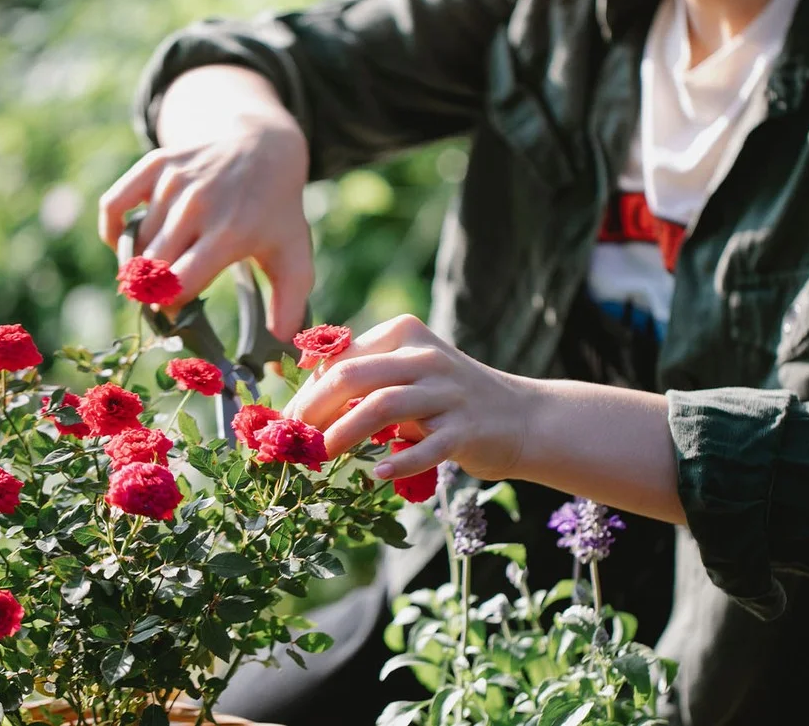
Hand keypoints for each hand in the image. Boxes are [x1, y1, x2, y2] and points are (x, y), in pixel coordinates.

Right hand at [97, 67, 312, 340]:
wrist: (263, 149)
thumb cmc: (276, 215)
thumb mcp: (294, 259)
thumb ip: (289, 308)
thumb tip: (279, 356)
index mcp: (231, 233)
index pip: (179, 283)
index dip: (170, 307)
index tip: (177, 316)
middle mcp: (199, 205)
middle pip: (151, 267)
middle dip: (151, 292)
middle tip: (163, 300)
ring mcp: (175, 182)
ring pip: (135, 242)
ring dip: (138, 266)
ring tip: (156, 275)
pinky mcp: (156, 165)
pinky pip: (114, 206)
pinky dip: (114, 232)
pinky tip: (130, 246)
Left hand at [284, 315, 532, 482]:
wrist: (521, 418)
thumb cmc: (448, 400)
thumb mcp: (408, 375)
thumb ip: (365, 380)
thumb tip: (301, 408)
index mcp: (405, 333)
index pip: (342, 358)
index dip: (308, 391)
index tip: (287, 422)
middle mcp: (427, 357)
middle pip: (353, 376)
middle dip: (315, 409)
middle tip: (295, 440)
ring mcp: (448, 392)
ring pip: (382, 406)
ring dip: (344, 434)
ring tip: (321, 457)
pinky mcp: (466, 428)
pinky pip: (426, 446)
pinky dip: (399, 462)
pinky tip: (379, 474)